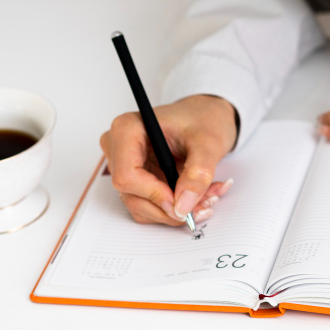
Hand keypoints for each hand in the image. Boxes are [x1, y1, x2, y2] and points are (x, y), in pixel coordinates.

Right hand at [100, 95, 236, 225]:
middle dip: (170, 208)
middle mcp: (119, 149)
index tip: (182, 202)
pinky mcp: (136, 181)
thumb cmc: (203, 119)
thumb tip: (183, 206)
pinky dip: (175, 209)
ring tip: (208, 196)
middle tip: (205, 204)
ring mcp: (125, 167)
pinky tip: (198, 196)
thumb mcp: (209, 142)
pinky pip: (150, 207)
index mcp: (128, 130)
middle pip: (132, 196)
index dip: (154, 195)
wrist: (206, 118)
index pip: (126, 176)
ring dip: (176, 211)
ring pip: (141, 207)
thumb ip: (198, 173)